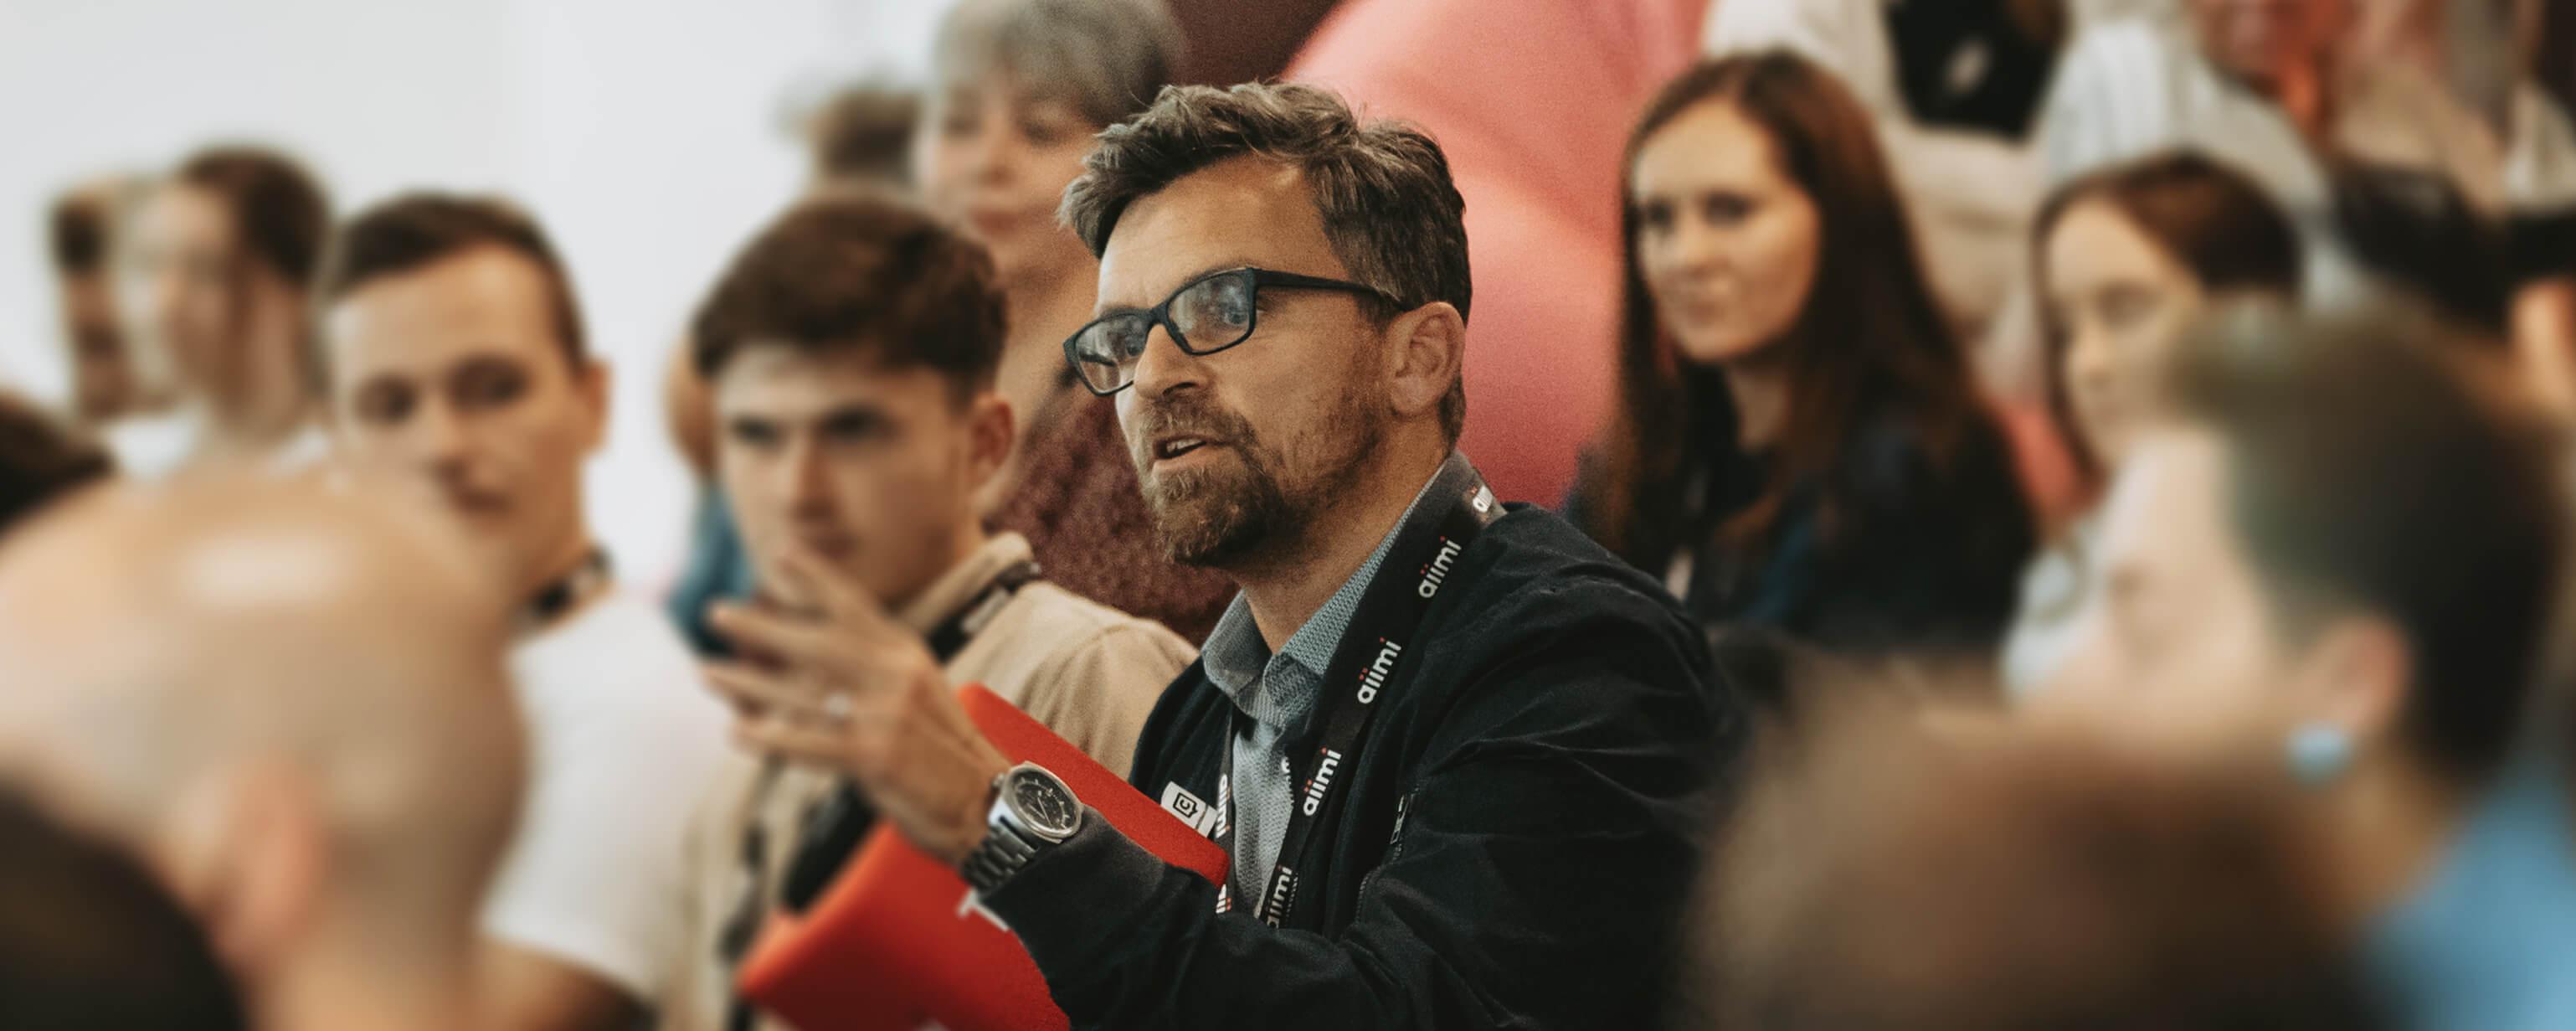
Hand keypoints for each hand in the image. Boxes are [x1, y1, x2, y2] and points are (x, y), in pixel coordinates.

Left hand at [701, 548, 1011, 866]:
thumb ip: (872, 674)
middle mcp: (896, 676)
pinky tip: (739, 733)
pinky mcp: (877, 757)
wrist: (986, 800)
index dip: (817, 579)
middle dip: (763, 627)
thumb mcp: (919, 694)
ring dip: (749, 684)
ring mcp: (887, 715)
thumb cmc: (944, 752)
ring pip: (803, 693)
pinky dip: (773, 738)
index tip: (781, 554)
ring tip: (708, 672)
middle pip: (818, 644)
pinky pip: (812, 744)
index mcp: (907, 655)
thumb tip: (808, 664)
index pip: (856, 607)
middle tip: (717, 613)